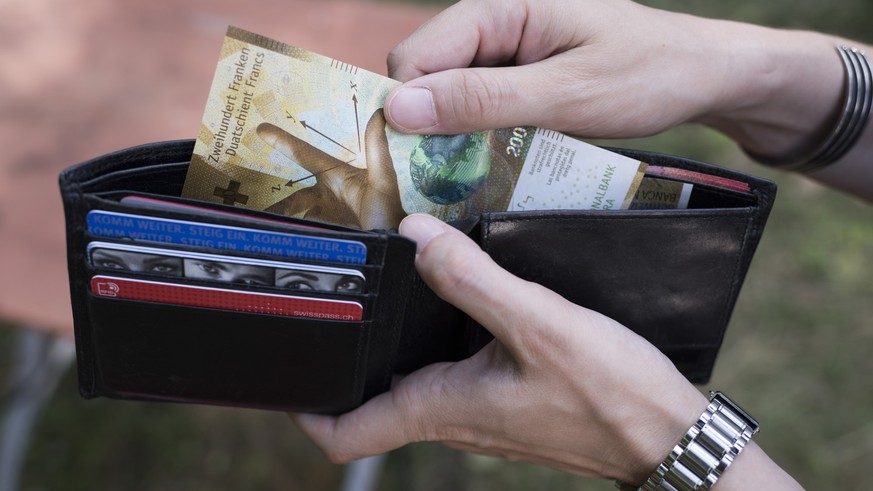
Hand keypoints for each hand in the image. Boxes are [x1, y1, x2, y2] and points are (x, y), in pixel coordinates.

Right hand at [257, 109, 406, 229]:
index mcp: (337, 175)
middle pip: (291, 194)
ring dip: (277, 221)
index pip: (304, 154)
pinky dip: (286, 234)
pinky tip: (272, 241)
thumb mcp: (383, 182)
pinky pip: (299, 231)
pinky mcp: (324, 235)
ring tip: (255, 229)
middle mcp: (327, 193)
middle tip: (242, 196)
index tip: (259, 128)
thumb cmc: (390, 215)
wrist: (394, 251)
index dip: (283, 141)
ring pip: (292, 215)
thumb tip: (379, 112)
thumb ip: (377, 150)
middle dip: (272, 199)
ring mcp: (324, 215)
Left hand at [292, 213, 707, 483]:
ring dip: (395, 339)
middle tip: (336, 295)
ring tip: (386, 282)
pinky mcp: (507, 398)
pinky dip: (439, 334)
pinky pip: (454, 368)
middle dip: (349, 353)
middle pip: (373, 397)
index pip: (345, 436)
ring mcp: (480, 411)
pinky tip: (456, 292)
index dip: (305, 408)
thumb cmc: (609, 395)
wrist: (667, 435)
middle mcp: (452, 417)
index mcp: (441, 409)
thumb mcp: (538, 325)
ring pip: (413, 378)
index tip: (286, 366)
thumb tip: (416, 237)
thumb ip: (472, 280)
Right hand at [383, 0, 854, 171]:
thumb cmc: (646, 74)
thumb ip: (483, 100)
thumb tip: (401, 108)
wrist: (704, 76)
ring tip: (468, 175)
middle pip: (426, 75)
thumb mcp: (565, 94)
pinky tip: (491, 162)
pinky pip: (478, 105)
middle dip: (426, 124)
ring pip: (448, 94)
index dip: (405, 108)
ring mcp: (508, 51)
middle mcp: (496, 24)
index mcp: (501, 8)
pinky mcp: (521, 76)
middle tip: (445, 178)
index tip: (410, 164)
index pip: (416, 56)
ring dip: (451, 134)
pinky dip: (476, 135)